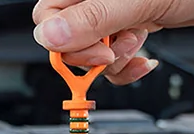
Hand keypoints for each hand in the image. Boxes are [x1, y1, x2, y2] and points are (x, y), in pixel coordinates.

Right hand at [33, 0, 193, 84]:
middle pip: (66, 38)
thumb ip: (94, 18)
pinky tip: (144, 61)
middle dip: (91, 55)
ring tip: (138, 46)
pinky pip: (116, 55)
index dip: (66, 43)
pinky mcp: (137, 23)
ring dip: (114, 62)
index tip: (98, 52)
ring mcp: (117, 11)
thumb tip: (50, 36)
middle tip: (118, 51)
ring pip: (92, 51)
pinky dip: (128, 67)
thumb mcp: (141, 0)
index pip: (48, 18)